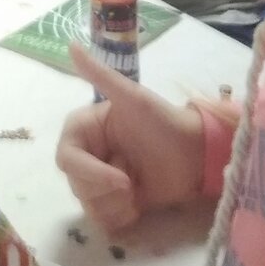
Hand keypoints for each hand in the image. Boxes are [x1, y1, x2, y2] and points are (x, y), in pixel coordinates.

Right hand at [55, 43, 205, 231]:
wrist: (197, 153)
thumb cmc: (164, 121)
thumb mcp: (131, 96)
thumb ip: (99, 74)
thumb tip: (70, 44)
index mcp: (84, 131)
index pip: (67, 158)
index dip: (89, 171)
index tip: (120, 177)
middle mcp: (87, 156)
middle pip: (76, 185)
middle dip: (106, 188)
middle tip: (132, 182)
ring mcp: (101, 182)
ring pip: (88, 205)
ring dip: (116, 203)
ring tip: (138, 190)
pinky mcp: (116, 204)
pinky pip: (103, 221)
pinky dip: (121, 217)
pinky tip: (139, 203)